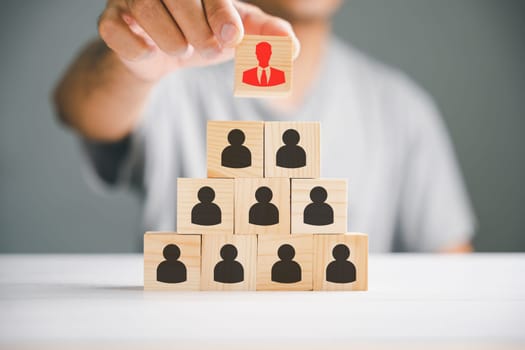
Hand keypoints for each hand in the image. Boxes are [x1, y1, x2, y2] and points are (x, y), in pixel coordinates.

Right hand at [98, 0, 299, 81]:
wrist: (160, 54)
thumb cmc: (201, 34)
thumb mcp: (236, 34)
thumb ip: (264, 36)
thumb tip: (292, 48)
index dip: (220, 11)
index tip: (233, 37)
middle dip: (197, 26)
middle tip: (212, 50)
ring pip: (143, 7)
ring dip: (168, 37)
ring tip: (182, 51)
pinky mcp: (110, 21)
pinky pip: (112, 29)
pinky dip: (132, 44)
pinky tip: (149, 54)